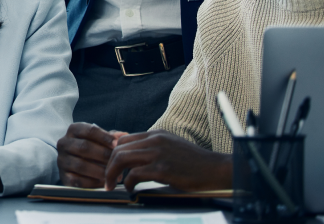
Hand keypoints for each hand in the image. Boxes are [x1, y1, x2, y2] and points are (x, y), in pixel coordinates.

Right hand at [56, 122, 125, 187]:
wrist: (76, 165)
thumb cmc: (92, 150)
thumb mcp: (100, 140)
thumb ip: (111, 137)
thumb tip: (123, 136)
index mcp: (73, 130)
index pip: (89, 130)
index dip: (104, 137)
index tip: (117, 145)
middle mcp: (64, 143)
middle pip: (84, 147)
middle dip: (103, 155)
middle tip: (116, 162)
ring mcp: (62, 160)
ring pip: (81, 165)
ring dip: (99, 171)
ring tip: (113, 174)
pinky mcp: (63, 176)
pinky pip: (78, 180)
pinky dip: (93, 182)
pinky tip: (104, 182)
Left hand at [104, 130, 231, 191]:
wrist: (216, 169)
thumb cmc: (194, 162)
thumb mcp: (170, 146)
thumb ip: (151, 147)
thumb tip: (129, 151)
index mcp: (155, 134)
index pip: (123, 139)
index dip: (112, 153)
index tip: (110, 166)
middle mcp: (155, 140)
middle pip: (119, 148)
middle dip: (108, 165)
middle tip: (107, 179)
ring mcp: (158, 153)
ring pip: (122, 158)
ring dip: (112, 173)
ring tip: (112, 184)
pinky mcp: (163, 169)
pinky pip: (134, 174)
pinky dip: (128, 183)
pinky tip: (131, 189)